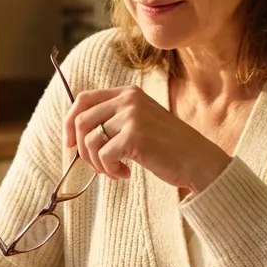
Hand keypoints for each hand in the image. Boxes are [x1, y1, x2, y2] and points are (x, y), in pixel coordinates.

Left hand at [62, 85, 230, 193]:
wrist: (198, 161)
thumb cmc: (167, 148)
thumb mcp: (139, 123)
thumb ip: (113, 121)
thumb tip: (74, 135)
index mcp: (128, 93)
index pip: (83, 99)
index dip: (69, 122)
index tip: (68, 144)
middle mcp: (129, 99)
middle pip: (80, 121)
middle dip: (81, 149)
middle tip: (97, 166)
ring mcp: (132, 116)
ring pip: (89, 141)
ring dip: (97, 163)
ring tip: (115, 171)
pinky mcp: (135, 136)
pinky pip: (103, 156)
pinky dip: (110, 170)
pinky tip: (126, 174)